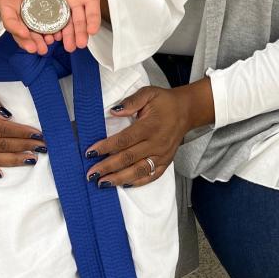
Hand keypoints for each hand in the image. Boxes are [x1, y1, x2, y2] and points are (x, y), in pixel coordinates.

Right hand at [0, 0, 47, 54]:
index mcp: (6, 6)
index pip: (9, 21)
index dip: (16, 29)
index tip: (24, 33)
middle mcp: (19, 12)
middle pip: (22, 31)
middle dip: (29, 42)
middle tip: (38, 50)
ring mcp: (31, 11)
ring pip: (35, 29)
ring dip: (40, 40)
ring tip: (48, 47)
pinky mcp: (43, 8)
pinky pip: (47, 21)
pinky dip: (51, 29)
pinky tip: (58, 35)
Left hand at [51, 0, 117, 51]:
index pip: (93, 11)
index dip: (93, 21)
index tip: (92, 31)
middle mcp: (77, 2)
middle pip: (79, 21)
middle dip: (79, 34)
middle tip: (77, 46)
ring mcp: (64, 2)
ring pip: (65, 21)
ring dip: (66, 34)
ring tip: (67, 46)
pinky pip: (50, 13)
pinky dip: (51, 24)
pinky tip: (50, 35)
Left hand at [82, 79, 213, 187]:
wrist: (187, 111)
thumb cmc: (165, 102)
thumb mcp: (148, 93)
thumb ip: (131, 102)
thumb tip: (113, 111)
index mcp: (150, 126)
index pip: (124, 139)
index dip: (106, 147)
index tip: (90, 152)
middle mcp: (157, 143)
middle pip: (128, 158)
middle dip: (107, 167)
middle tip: (91, 173)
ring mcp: (162, 155)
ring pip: (139, 171)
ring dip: (119, 178)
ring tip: (103, 182)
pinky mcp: (167, 162)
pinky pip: (151, 176)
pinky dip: (137, 182)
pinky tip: (123, 184)